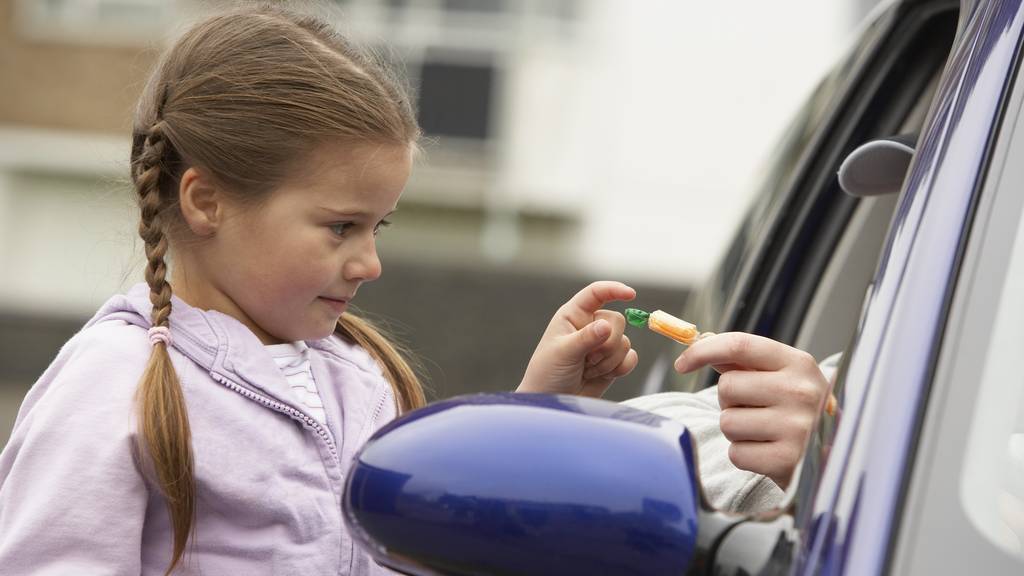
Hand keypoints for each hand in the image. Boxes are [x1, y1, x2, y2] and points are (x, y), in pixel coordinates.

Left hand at [517, 281, 638, 397]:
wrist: (553, 402)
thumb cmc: (547, 373)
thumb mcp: (562, 353)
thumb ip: (585, 338)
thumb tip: (607, 325)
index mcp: (573, 315)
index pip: (596, 294)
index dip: (614, 290)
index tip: (630, 294)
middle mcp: (589, 326)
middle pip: (617, 321)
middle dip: (606, 344)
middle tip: (587, 359)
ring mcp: (602, 344)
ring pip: (624, 342)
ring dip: (608, 361)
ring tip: (587, 370)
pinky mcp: (612, 362)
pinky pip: (630, 358)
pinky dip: (620, 369)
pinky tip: (601, 376)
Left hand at [674, 332, 829, 488]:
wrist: (834, 453)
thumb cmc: (797, 408)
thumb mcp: (781, 376)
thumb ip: (741, 359)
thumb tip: (700, 340)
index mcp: (798, 363)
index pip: (739, 345)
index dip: (702, 351)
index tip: (682, 363)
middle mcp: (801, 392)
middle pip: (727, 386)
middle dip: (730, 400)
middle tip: (755, 408)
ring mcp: (797, 428)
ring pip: (728, 422)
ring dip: (736, 429)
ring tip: (763, 431)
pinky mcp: (786, 461)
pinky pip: (736, 453)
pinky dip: (744, 455)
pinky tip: (766, 451)